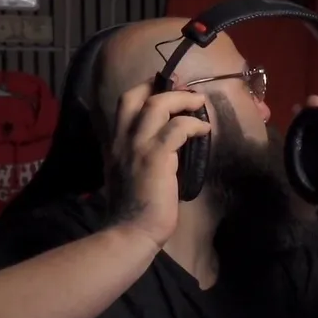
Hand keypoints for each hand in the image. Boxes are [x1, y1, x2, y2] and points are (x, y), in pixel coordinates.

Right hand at [108, 81, 211, 247]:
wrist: (132, 230)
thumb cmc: (133, 209)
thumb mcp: (126, 174)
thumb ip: (135, 155)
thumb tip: (162, 146)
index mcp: (113, 143)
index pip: (123, 104)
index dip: (144, 90)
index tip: (164, 89)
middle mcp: (121, 139)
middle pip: (134, 95)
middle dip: (160, 86)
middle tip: (184, 89)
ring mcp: (137, 146)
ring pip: (157, 105)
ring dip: (182, 100)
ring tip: (200, 104)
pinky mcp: (156, 157)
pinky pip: (177, 128)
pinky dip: (194, 124)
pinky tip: (205, 130)